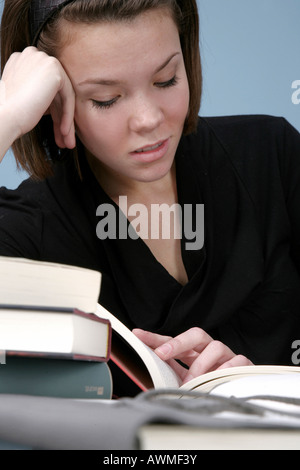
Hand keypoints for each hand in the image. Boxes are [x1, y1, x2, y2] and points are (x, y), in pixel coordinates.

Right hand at [1, 47, 74, 148]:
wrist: (5, 117)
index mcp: (22, 60)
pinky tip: (64, 131)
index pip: (45, 87)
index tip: (56, 130)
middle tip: (64, 138)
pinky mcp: (54, 69)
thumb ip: (41, 94)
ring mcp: (43, 59)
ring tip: (67, 142)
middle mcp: (32, 55)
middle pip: (54, 92)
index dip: (52, 111)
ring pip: (63, 95)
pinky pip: (68, 95)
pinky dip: (68, 115)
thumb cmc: (11, 113)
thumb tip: (59, 107)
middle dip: (60, 118)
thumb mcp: (26, 98)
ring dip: (66, 121)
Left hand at [133, 327, 252, 383]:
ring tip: (192, 382)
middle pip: (196, 334)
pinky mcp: (242, 364)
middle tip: (162, 353)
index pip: (173, 341)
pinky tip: (216, 380)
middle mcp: (209, 350)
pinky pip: (235, 361)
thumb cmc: (206, 392)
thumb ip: (168, 376)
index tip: (137, 335)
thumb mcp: (182, 385)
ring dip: (200, 366)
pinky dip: (224, 370)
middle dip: (178, 342)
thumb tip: (145, 374)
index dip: (155, 338)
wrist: (237, 403)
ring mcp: (227, 356)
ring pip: (215, 346)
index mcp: (193, 353)